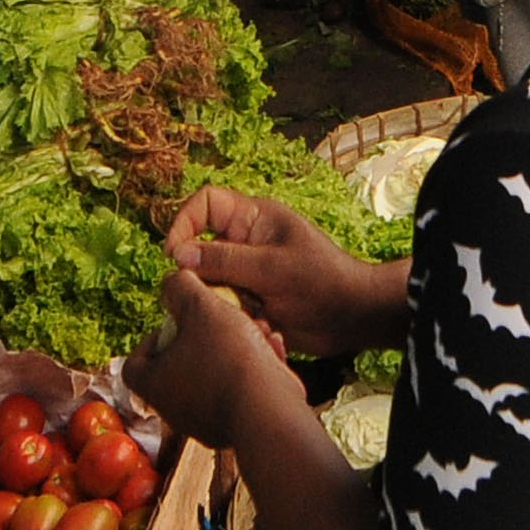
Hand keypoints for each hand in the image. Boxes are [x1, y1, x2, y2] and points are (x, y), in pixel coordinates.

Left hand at [126, 264, 296, 451]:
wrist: (268, 414)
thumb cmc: (228, 360)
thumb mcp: (201, 308)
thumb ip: (181, 290)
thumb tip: (171, 283)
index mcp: (154, 384)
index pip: (135, 363)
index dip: (152, 337)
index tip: (177, 322)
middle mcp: (176, 409)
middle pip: (181, 365)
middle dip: (206, 336)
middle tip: (223, 320)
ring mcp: (207, 423)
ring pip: (217, 375)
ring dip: (236, 349)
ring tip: (257, 329)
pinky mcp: (239, 428)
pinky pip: (242, 392)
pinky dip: (255, 370)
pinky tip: (273, 349)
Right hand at [163, 185, 374, 360]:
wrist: (353, 319)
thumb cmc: (323, 281)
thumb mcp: (272, 267)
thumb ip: (224, 260)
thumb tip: (179, 256)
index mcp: (253, 219)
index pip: (205, 204)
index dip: (184, 222)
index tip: (175, 254)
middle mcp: (245, 243)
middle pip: (200, 248)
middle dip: (201, 274)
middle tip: (210, 295)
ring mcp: (246, 273)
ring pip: (209, 282)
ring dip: (221, 301)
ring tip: (247, 314)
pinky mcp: (249, 301)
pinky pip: (224, 306)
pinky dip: (234, 318)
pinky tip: (261, 326)